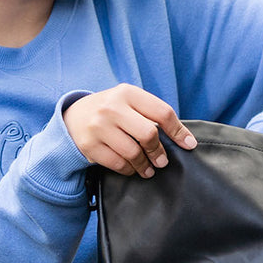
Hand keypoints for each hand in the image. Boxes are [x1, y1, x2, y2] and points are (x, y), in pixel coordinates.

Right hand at [63, 84, 196, 177]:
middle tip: (162, 162)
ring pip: (133, 152)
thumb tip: (185, 139)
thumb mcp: (129, 102)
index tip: (189, 145)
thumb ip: (153, 114)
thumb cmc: (111, 111)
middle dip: (159, 152)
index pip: (162, 112)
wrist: (73, 117)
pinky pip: (118, 164)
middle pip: (149, 134)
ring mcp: (99, 127)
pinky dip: (129, 170)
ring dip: (145, 165)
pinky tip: (132, 169)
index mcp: (127, 92)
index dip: (179, 131)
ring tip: (148, 169)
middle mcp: (112, 107)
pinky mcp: (89, 145)